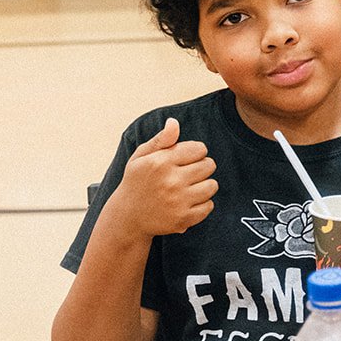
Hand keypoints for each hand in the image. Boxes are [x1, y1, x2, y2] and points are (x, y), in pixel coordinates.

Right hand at [107, 118, 217, 237]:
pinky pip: (209, 206)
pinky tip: (189, 202)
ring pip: (212, 185)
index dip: (195, 152)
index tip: (186, 159)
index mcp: (161, 162)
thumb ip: (161, 140)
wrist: (127, 217)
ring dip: (205, 185)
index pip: (199, 149)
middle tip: (188, 173)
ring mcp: (178, 201)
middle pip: (209, 165)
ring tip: (190, 187)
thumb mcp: (141, 157)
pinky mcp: (183, 218)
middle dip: (202, 167)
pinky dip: (203, 204)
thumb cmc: (137, 182)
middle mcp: (171, 181)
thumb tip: (174, 122)